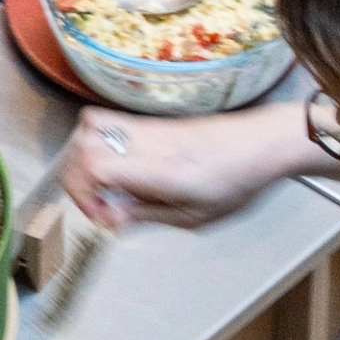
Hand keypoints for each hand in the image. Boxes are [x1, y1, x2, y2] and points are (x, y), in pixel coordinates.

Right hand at [64, 102, 318, 231]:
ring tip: (108, 186)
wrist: (263, 143)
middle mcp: (146, 141)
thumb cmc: (237, 181)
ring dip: (86, 158)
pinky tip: (125, 172)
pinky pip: (111, 124)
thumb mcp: (194, 216)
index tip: (103, 216)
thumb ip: (148, 214)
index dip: (83, 193)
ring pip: (91, 126)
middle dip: (76, 176)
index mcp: (157, 168)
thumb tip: (114, 217)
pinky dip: (102, 147)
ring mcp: (147, 126)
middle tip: (101, 204)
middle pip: (82, 141)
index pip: (94, 165)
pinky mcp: (153, 122)